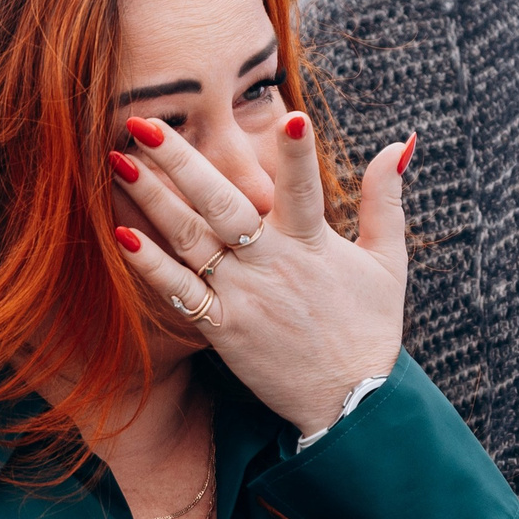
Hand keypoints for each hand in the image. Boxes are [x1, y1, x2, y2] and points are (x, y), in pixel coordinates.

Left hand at [112, 112, 408, 436]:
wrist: (349, 402)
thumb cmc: (368, 327)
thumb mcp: (388, 260)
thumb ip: (387, 199)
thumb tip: (399, 143)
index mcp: (314, 243)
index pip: (307, 190)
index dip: (300, 157)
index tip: (290, 116)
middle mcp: (274, 265)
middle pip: (222, 205)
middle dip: (182, 161)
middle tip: (144, 123)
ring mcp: (244, 297)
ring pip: (191, 239)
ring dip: (153, 199)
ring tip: (119, 161)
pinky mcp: (222, 329)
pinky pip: (179, 293)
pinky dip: (151, 265)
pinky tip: (121, 235)